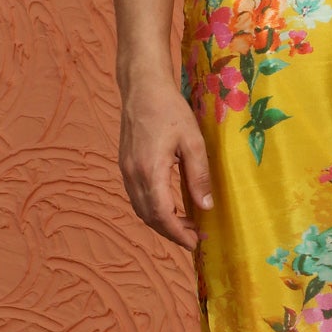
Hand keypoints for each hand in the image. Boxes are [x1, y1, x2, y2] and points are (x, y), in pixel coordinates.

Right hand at [118, 80, 212, 250]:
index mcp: (151, 171)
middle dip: (171, 232)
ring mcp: (126, 171)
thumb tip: (206, 206)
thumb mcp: (193, 141)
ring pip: (141, 209)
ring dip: (161, 222)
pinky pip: (137, 197)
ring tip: (185, 223)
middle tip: (194, 237)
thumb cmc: (170, 110)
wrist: (142, 88)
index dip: (178, 234)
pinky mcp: (125, 165)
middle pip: (149, 217)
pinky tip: (169, 205)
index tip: (194, 243)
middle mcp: (133, 175)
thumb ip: (198, 176)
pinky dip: (152, 208)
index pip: (162, 215)